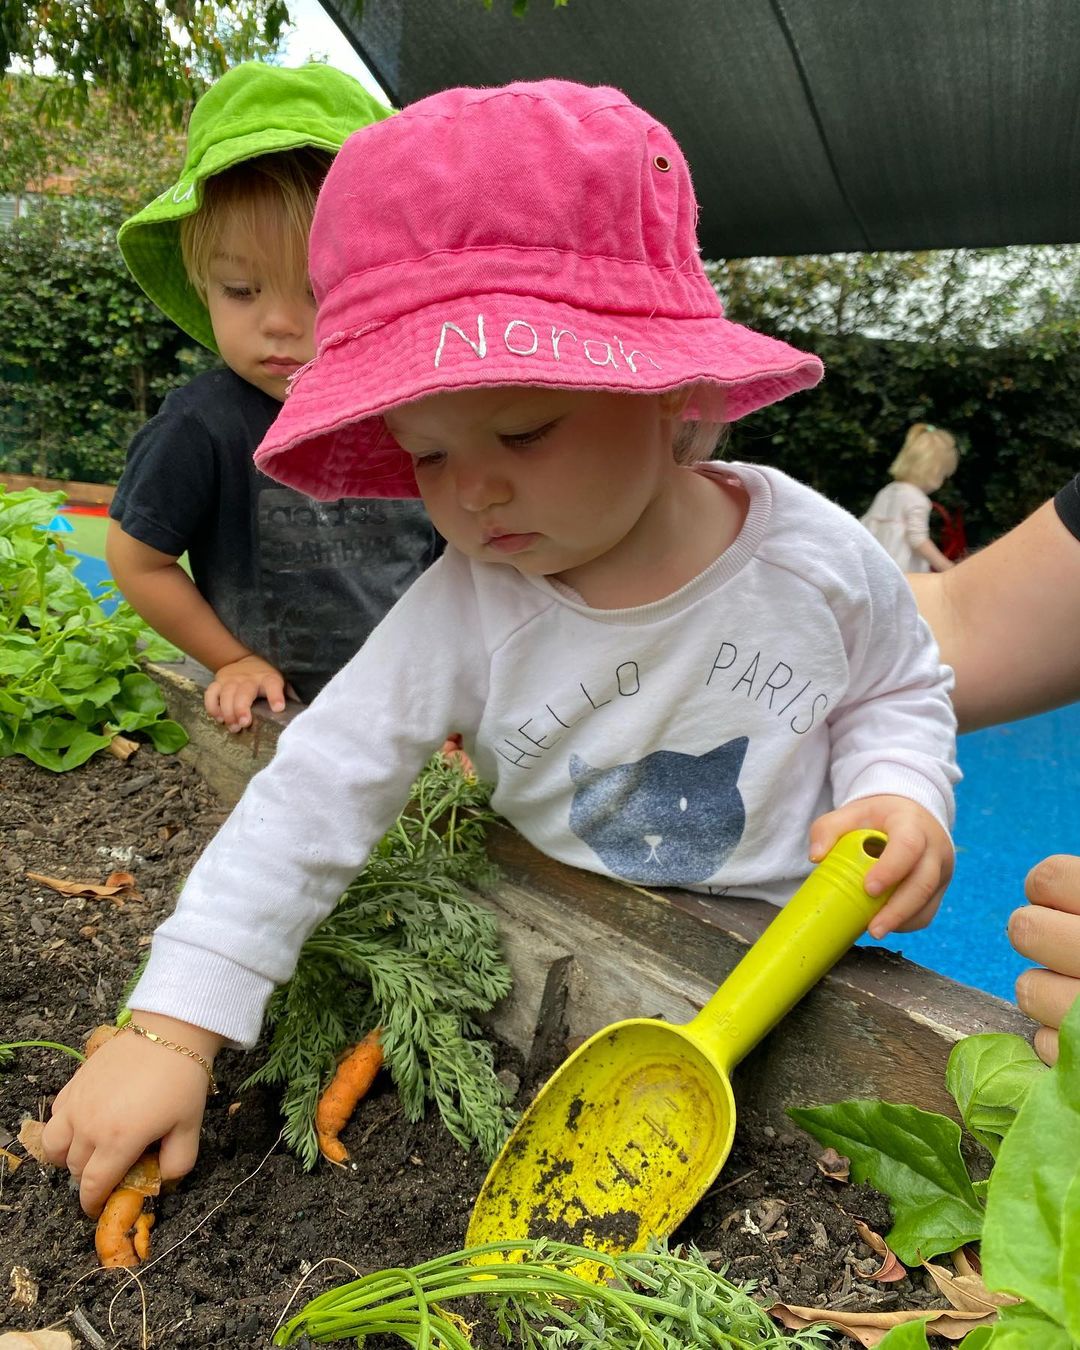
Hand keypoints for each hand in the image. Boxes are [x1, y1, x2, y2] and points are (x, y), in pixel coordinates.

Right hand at [40, 1013, 220, 1216]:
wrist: (169, 1032)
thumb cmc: (181, 1080)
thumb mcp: (189, 1126)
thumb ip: (177, 1163)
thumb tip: (161, 1181)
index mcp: (118, 1141)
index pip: (93, 1186)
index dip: (93, 1203)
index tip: (100, 1205)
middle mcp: (89, 1126)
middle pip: (76, 1169)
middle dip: (90, 1177)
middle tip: (110, 1170)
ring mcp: (76, 1104)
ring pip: (54, 1146)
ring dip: (68, 1156)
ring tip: (90, 1150)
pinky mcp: (73, 1083)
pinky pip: (54, 1117)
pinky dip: (63, 1128)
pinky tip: (85, 1122)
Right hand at [205, 654, 287, 732]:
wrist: (248, 659)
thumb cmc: (267, 679)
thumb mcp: (282, 683)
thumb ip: (289, 696)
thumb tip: (301, 714)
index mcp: (269, 679)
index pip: (273, 685)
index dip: (275, 696)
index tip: (278, 708)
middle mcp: (249, 678)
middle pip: (244, 692)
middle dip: (242, 709)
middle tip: (244, 724)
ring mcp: (232, 680)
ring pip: (226, 694)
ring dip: (228, 712)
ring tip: (233, 727)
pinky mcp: (219, 682)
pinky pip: (211, 694)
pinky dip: (212, 706)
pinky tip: (219, 718)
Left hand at [810, 795, 953, 938]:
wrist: (910, 815)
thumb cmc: (877, 816)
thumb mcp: (851, 813)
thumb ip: (828, 829)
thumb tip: (815, 857)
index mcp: (912, 823)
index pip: (908, 846)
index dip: (891, 869)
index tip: (869, 889)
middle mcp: (934, 847)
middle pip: (923, 882)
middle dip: (898, 910)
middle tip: (872, 928)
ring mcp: (941, 869)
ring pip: (927, 901)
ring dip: (901, 920)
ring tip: (875, 930)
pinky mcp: (939, 888)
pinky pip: (927, 912)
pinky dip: (907, 922)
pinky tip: (886, 924)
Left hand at [1009, 854, 1079, 1064]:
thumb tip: (1044, 885)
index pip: (1047, 877)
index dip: (1049, 889)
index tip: (1065, 903)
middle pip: (1024, 929)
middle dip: (1041, 938)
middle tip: (1070, 948)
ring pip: (1028, 988)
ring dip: (1049, 992)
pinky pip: (1046, 1042)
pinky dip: (1064, 1040)